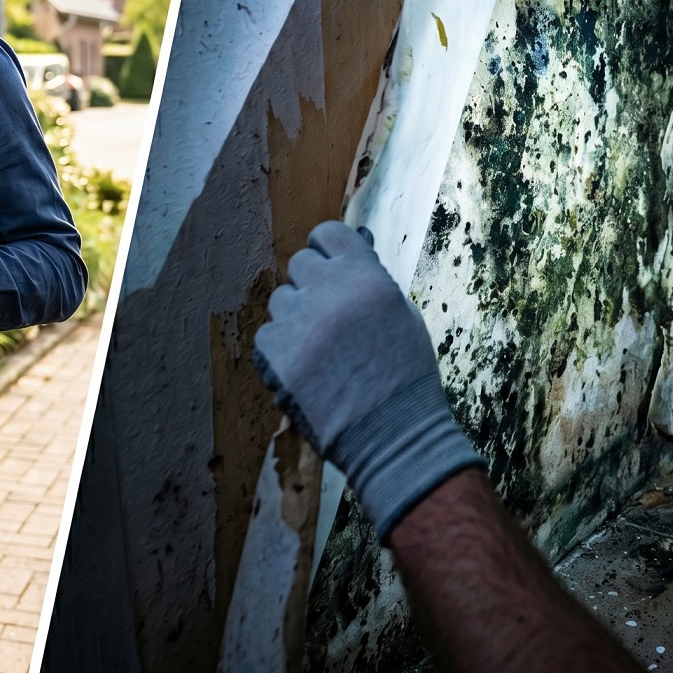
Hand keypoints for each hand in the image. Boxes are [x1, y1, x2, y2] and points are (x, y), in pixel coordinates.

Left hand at [255, 221, 483, 538]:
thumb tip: (354, 242)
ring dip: (296, 318)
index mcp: (365, 278)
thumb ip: (371, 278)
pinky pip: (267, 336)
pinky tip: (308, 371)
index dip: (327, 249)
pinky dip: (282, 351)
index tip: (329, 265)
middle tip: (330, 317)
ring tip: (324, 352)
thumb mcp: (401, 314)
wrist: (395, 437)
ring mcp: (300, 325)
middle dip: (313, 285)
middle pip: (300, 265)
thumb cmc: (405, 376)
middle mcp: (330, 294)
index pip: (327, 234)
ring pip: (281, 302)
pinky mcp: (277, 357)